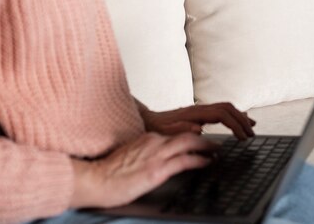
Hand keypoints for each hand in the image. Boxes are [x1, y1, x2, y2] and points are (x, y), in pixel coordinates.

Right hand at [70, 131, 217, 208]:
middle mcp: (153, 141)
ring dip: (206, 146)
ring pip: (189, 143)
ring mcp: (156, 154)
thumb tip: (153, 161)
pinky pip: (184, 160)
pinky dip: (199, 159)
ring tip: (217, 151)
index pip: (174, 135)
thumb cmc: (108, 173)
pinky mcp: (157, 169)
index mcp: (146, 138)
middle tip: (215, 144)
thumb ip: (144, 155)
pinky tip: (207, 162)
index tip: (199, 141)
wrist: (96, 179)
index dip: (190, 136)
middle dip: (203, 139)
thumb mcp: (130, 158)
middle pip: (185, 135)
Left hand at [138, 102, 255, 139]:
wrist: (148, 120)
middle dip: (242, 120)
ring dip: (240, 116)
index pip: (222, 115)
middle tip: (252, 135)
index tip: (243, 138)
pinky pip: (221, 110)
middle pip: (228, 108)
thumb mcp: (166, 132)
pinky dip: (234, 114)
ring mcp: (201, 109)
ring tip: (251, 127)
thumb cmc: (156, 128)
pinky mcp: (200, 113)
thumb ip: (181, 130)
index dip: (235, 126)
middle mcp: (200, 108)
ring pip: (226, 107)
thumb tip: (198, 128)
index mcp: (195, 113)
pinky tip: (240, 120)